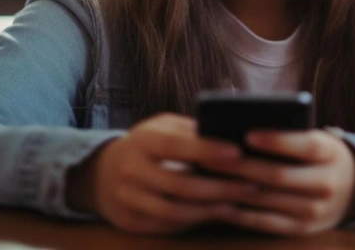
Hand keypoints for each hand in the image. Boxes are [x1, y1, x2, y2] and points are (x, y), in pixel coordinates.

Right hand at [65, 113, 255, 233]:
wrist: (102, 173)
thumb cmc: (148, 145)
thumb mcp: (163, 128)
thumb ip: (191, 131)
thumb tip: (232, 134)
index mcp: (142, 141)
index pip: (175, 145)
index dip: (206, 150)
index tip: (237, 152)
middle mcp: (130, 170)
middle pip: (178, 184)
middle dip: (219, 187)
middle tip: (252, 185)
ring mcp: (127, 199)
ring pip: (173, 211)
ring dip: (209, 210)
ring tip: (236, 203)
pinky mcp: (130, 222)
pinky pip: (166, 225)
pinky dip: (194, 221)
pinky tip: (215, 214)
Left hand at [199, 129, 354, 235]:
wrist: (353, 188)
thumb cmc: (321, 155)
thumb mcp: (317, 140)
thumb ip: (290, 135)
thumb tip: (241, 133)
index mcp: (331, 154)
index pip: (305, 146)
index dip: (277, 140)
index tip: (247, 134)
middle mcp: (327, 184)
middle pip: (278, 175)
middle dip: (240, 166)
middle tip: (208, 156)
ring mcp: (315, 211)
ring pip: (268, 200)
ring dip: (234, 190)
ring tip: (206, 179)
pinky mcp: (303, 230)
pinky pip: (266, 223)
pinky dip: (241, 215)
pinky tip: (220, 204)